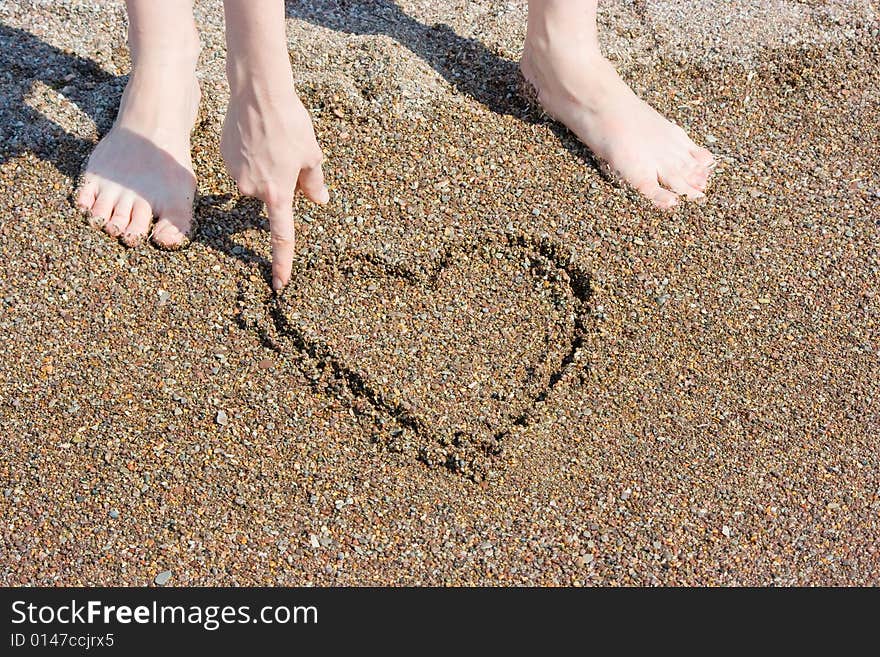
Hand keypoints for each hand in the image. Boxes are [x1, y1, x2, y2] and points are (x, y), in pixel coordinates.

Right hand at [221, 85, 328, 290]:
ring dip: (265, 167)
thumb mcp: (311, 155)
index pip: (281, 237)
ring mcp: (235, 175)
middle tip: (288, 153)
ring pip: (255, 181)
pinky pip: (242, 166)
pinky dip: (250, 156)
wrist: (257, 93)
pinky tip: (255, 135)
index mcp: (278, 194)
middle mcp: (252, 190)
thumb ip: (313, 183)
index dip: (281, 263)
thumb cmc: (290, 123)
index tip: (279, 285)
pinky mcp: (223, 159)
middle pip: (270, 198)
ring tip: (271, 139)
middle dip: (280, 183)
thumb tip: (319, 202)